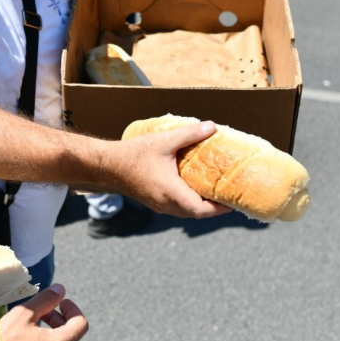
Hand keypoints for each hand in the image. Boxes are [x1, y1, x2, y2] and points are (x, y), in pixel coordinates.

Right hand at [0, 284, 87, 340]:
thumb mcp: (24, 314)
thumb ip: (45, 299)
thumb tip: (60, 289)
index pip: (81, 323)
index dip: (72, 309)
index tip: (61, 303)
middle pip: (71, 334)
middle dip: (60, 318)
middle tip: (44, 312)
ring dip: (53, 331)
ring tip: (34, 325)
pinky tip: (30, 340)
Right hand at [115, 121, 232, 218]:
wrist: (107, 165)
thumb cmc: (134, 154)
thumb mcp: (164, 141)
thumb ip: (189, 134)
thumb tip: (212, 126)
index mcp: (171, 192)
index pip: (201, 210)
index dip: (219, 209)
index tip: (232, 201)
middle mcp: (166, 204)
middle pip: (196, 214)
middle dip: (213, 207)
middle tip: (226, 194)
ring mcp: (159, 205)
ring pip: (186, 212)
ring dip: (200, 205)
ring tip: (213, 191)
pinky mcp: (154, 202)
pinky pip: (176, 208)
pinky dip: (188, 202)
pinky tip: (192, 188)